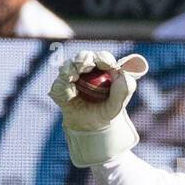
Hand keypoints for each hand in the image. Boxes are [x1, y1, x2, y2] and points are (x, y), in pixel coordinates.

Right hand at [49, 50, 149, 166]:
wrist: (92, 127)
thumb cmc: (107, 110)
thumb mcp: (119, 103)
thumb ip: (125, 88)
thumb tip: (120, 72)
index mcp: (102, 68)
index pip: (102, 58)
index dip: (103, 58)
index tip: (106, 65)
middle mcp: (86, 69)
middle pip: (83, 57)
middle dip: (83, 59)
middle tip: (85, 66)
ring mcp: (71, 77)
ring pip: (67, 67)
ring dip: (70, 70)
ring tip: (73, 78)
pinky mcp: (60, 88)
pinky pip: (58, 84)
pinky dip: (64, 87)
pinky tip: (71, 94)